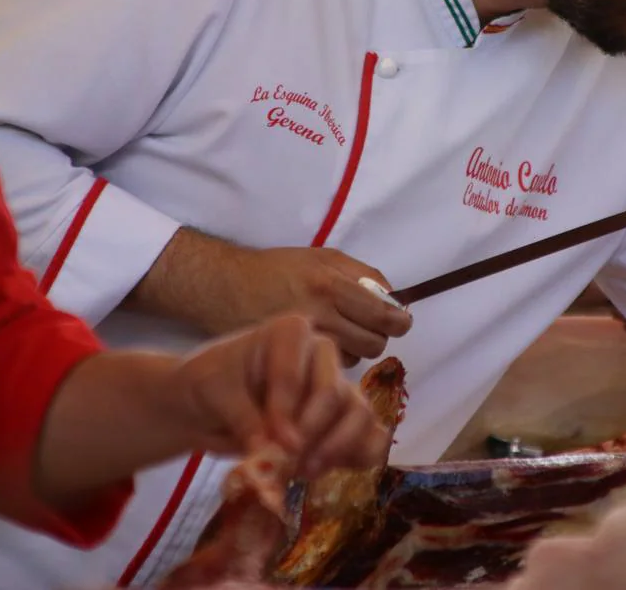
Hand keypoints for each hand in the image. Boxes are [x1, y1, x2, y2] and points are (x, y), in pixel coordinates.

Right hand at [134, 232, 413, 366]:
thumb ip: (361, 276)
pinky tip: (321, 347)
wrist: (224, 287)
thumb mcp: (322, 257)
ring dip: (356, 350)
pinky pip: (329, 368)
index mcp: (329, 285)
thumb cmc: (276, 268)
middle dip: (378, 336)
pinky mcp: (291, 361)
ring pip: (355, 359)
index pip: (381, 315)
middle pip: (373, 343)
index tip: (402, 321)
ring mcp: (304, 342)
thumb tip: (393, 297)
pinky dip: (333, 361)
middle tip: (370, 327)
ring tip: (340, 334)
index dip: (399, 321)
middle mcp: (319, 315)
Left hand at [170, 314, 389, 478]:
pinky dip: (357, 456)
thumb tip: (268, 448)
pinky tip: (327, 470)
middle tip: (289, 461)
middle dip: (313, 431)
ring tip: (304, 471)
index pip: (297, 372)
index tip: (274, 444)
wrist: (206, 406)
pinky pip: (369, 436)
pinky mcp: (340, 420)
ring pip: (359, 414)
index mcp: (290, 334)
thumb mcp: (213, 392)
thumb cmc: (209, 384)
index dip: (287, 411)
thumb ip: (242, 417)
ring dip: (337, 448)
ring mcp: (335, 387)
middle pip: (335, 392)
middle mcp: (321, 355)